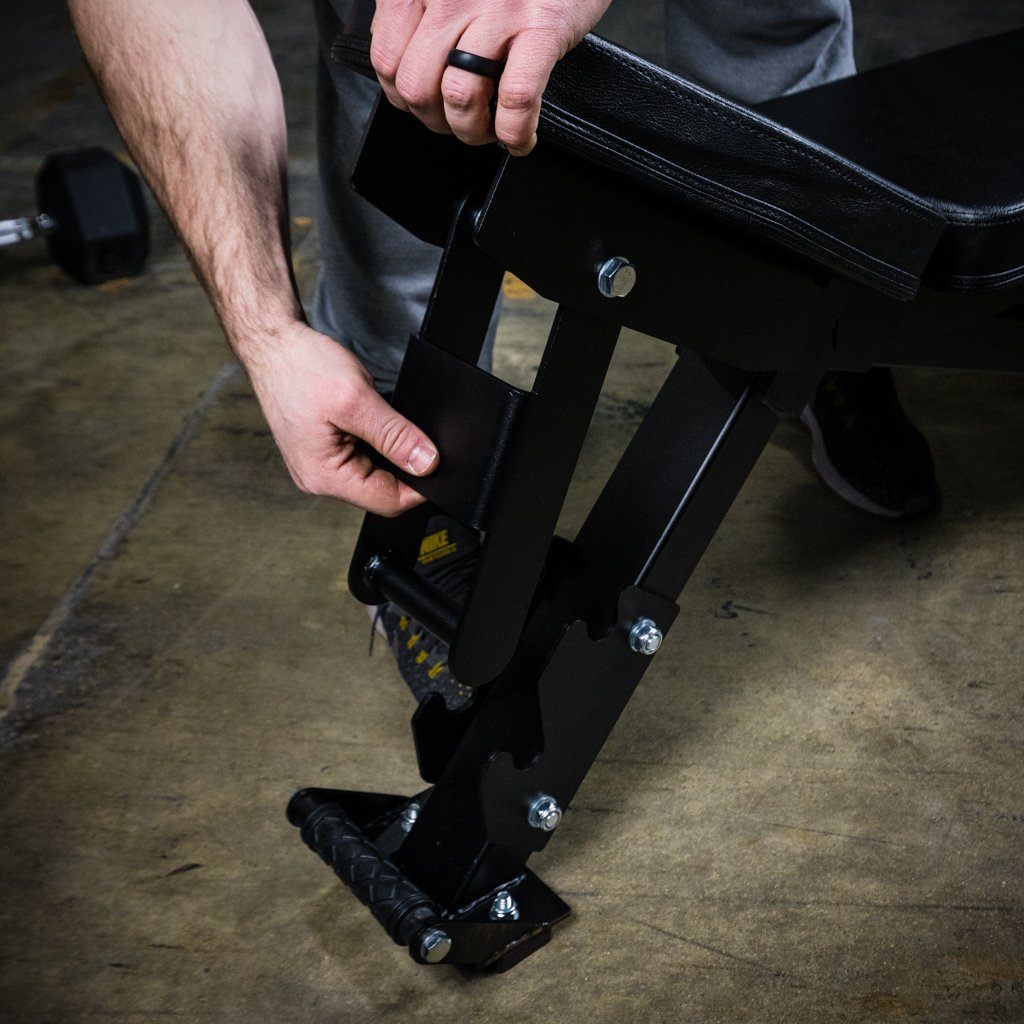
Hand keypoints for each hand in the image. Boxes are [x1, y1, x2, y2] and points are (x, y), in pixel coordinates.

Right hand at [245, 322, 437, 515]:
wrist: (275, 345)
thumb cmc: (301, 367)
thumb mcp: (356, 398)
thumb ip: (395, 434)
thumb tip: (426, 463)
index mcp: (324, 476)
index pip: (388, 501)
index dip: (421, 486)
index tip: (439, 463)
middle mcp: (319, 478)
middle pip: (382, 490)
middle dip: (406, 467)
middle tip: (417, 434)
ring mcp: (320, 466)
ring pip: (375, 474)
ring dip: (391, 452)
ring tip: (387, 421)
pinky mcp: (325, 452)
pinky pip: (363, 458)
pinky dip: (378, 442)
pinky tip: (375, 422)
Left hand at [370, 0, 611, 154]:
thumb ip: (420, 15)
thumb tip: (403, 69)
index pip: (387, 61)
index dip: (405, 98)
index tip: (427, 105)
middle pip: (418, 88)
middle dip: (436, 120)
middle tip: (458, 120)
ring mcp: (497, 11)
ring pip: (460, 97)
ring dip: (473, 131)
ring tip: (488, 130)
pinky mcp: (541, 28)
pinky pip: (516, 99)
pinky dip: (516, 133)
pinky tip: (520, 139)